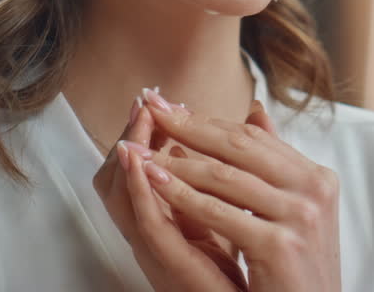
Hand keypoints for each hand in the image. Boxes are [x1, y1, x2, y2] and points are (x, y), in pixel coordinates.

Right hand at [93, 97, 246, 289]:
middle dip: (132, 136)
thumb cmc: (237, 271)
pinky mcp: (171, 264)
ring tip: (139, 120)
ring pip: (122, 197)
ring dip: (128, 155)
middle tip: (145, 102)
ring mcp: (158, 250)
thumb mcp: (232, 213)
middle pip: (122, 178)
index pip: (145, 170)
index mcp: (168, 220)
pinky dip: (138, 192)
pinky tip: (143, 165)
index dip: (148, 135)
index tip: (163, 102)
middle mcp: (156, 233)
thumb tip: (251, 118)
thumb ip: (229, 173)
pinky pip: (146, 224)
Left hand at [121, 89, 341, 291]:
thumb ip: (272, 163)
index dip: (208, 121)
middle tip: (151, 109)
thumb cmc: (295, 270)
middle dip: (188, 127)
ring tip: (142, 149)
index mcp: (317, 177)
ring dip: (176, 160)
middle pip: (238, 148)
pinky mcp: (278, 244)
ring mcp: (300, 216)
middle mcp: (314, 190)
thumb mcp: (290, 209)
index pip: (253, 138)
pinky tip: (154, 182)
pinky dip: (181, 195)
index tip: (171, 108)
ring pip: (223, 177)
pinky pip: (217, 212)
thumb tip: (254, 109)